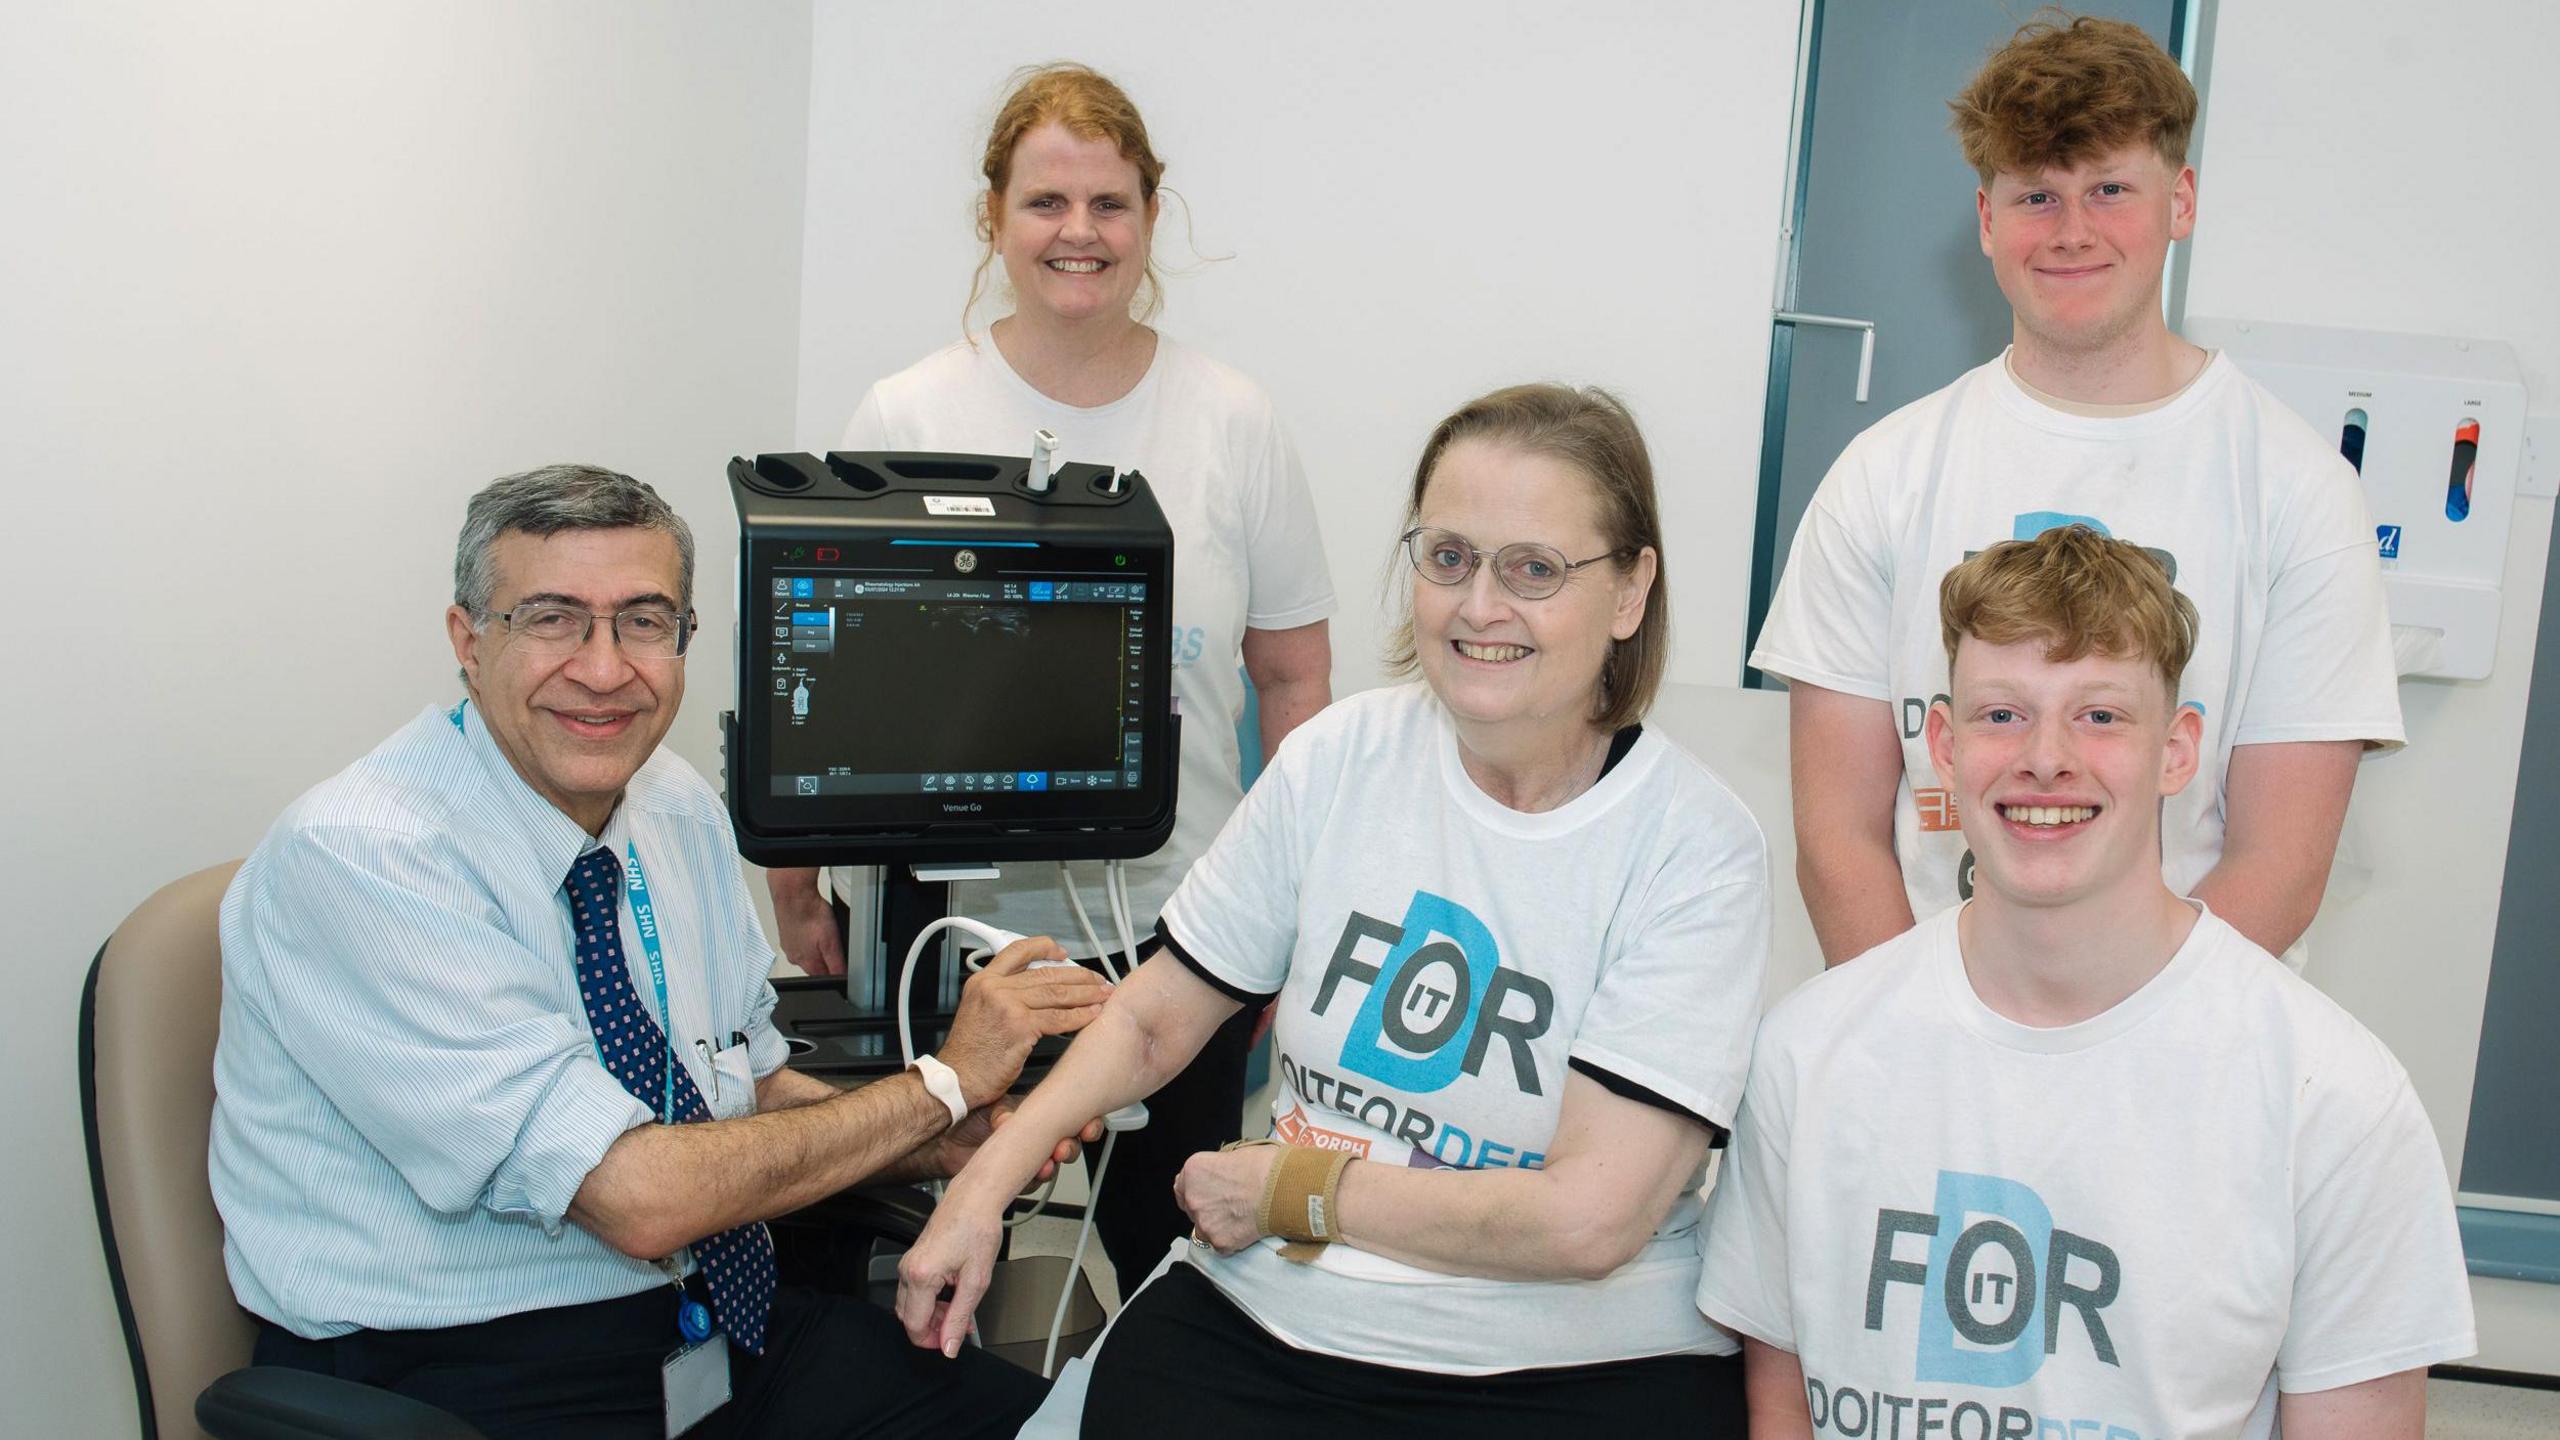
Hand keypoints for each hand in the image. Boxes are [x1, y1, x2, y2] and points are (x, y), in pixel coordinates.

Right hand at [769, 869, 844, 977]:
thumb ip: (836, 964)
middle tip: (833, 943)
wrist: (792, 895)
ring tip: (822, 932)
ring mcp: (788, 945)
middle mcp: (795, 957)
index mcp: (807, 963)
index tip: (840, 962)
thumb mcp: (831, 943)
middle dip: (825, 959)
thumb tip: (841, 978)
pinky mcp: (785, 934)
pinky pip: (799, 941)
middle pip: (815, 967)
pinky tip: (811, 927)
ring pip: (806, 953)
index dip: (834, 972)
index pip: (823, 977)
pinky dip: (806, 937)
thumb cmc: (810, 915)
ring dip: (815, 947)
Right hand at [895, 1193, 1004, 1357]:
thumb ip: (959, 1317)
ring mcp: (907, 1264)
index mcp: (921, 1276)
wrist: (974, 1200)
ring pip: (910, 1306)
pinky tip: (951, 1297)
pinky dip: (930, 1301)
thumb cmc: (977, 1230)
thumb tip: (949, 1346)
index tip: (950, 1342)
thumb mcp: (976, 1281)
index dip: (932, 1342)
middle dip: (933, 1329)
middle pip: (909, 1318)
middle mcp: (908, 1270)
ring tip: (959, 1311)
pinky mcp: (912, 1260)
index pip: (914, 1326)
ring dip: (932, 1316)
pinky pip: (913, 1291)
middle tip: (958, 1327)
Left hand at [934, 1100, 1104, 1182]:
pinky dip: (1039, 1177)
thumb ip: (1020, 1108)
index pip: (1070, 1111)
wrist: (940, 1139)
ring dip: (1059, 1159)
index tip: (1091, 1121)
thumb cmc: (964, 1112)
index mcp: (1035, 1108)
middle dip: (1077, 1141)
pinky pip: (1037, 1179)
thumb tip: (1033, 1113)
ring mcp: (1025, 1153)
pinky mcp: (1016, 1174)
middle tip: (1077, 1138)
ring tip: (1054, 1157)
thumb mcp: (999, 1101)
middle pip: (1069, 1137)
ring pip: (1056, 1160)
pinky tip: (1039, 1170)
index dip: (1085, 1117)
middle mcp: (1033, 1131)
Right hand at [936, 937, 1109, 1107]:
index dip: (1045, 948)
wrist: (957, 1078)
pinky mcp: (1020, 1026)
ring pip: (1056, 993)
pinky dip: (1079, 1016)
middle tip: (1096, 980)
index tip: (1063, 953)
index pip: (1018, 951)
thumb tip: (1036, 989)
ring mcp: (1007, 1005)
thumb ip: (1002, 994)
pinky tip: (1091, 1015)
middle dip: (1078, 976)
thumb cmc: (969, 1053)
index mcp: (983, 980)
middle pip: (1046, 973)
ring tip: (1102, 995)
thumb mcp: (978, 1010)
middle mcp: (994, 987)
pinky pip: (1058, 1018)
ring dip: (1086, 994)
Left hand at [1173, 1145, 1279, 1254]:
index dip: (1198, 1190)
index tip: (1208, 1193)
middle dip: (1209, 1208)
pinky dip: (1232, 1240)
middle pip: (1192, 1208)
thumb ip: (1220, 1167)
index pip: (1182, 1186)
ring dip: (1218, 1226)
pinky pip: (1220, 1245)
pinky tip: (1247, 1229)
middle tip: (1231, 1205)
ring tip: (1241, 1218)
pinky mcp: (1218, 1242)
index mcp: (1194, 1170)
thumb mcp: (1236, 1154)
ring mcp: (1204, 1222)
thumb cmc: (1266, 1167)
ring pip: (1204, 1229)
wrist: (1283, 1189)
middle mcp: (1193, 1197)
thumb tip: (1224, 1174)